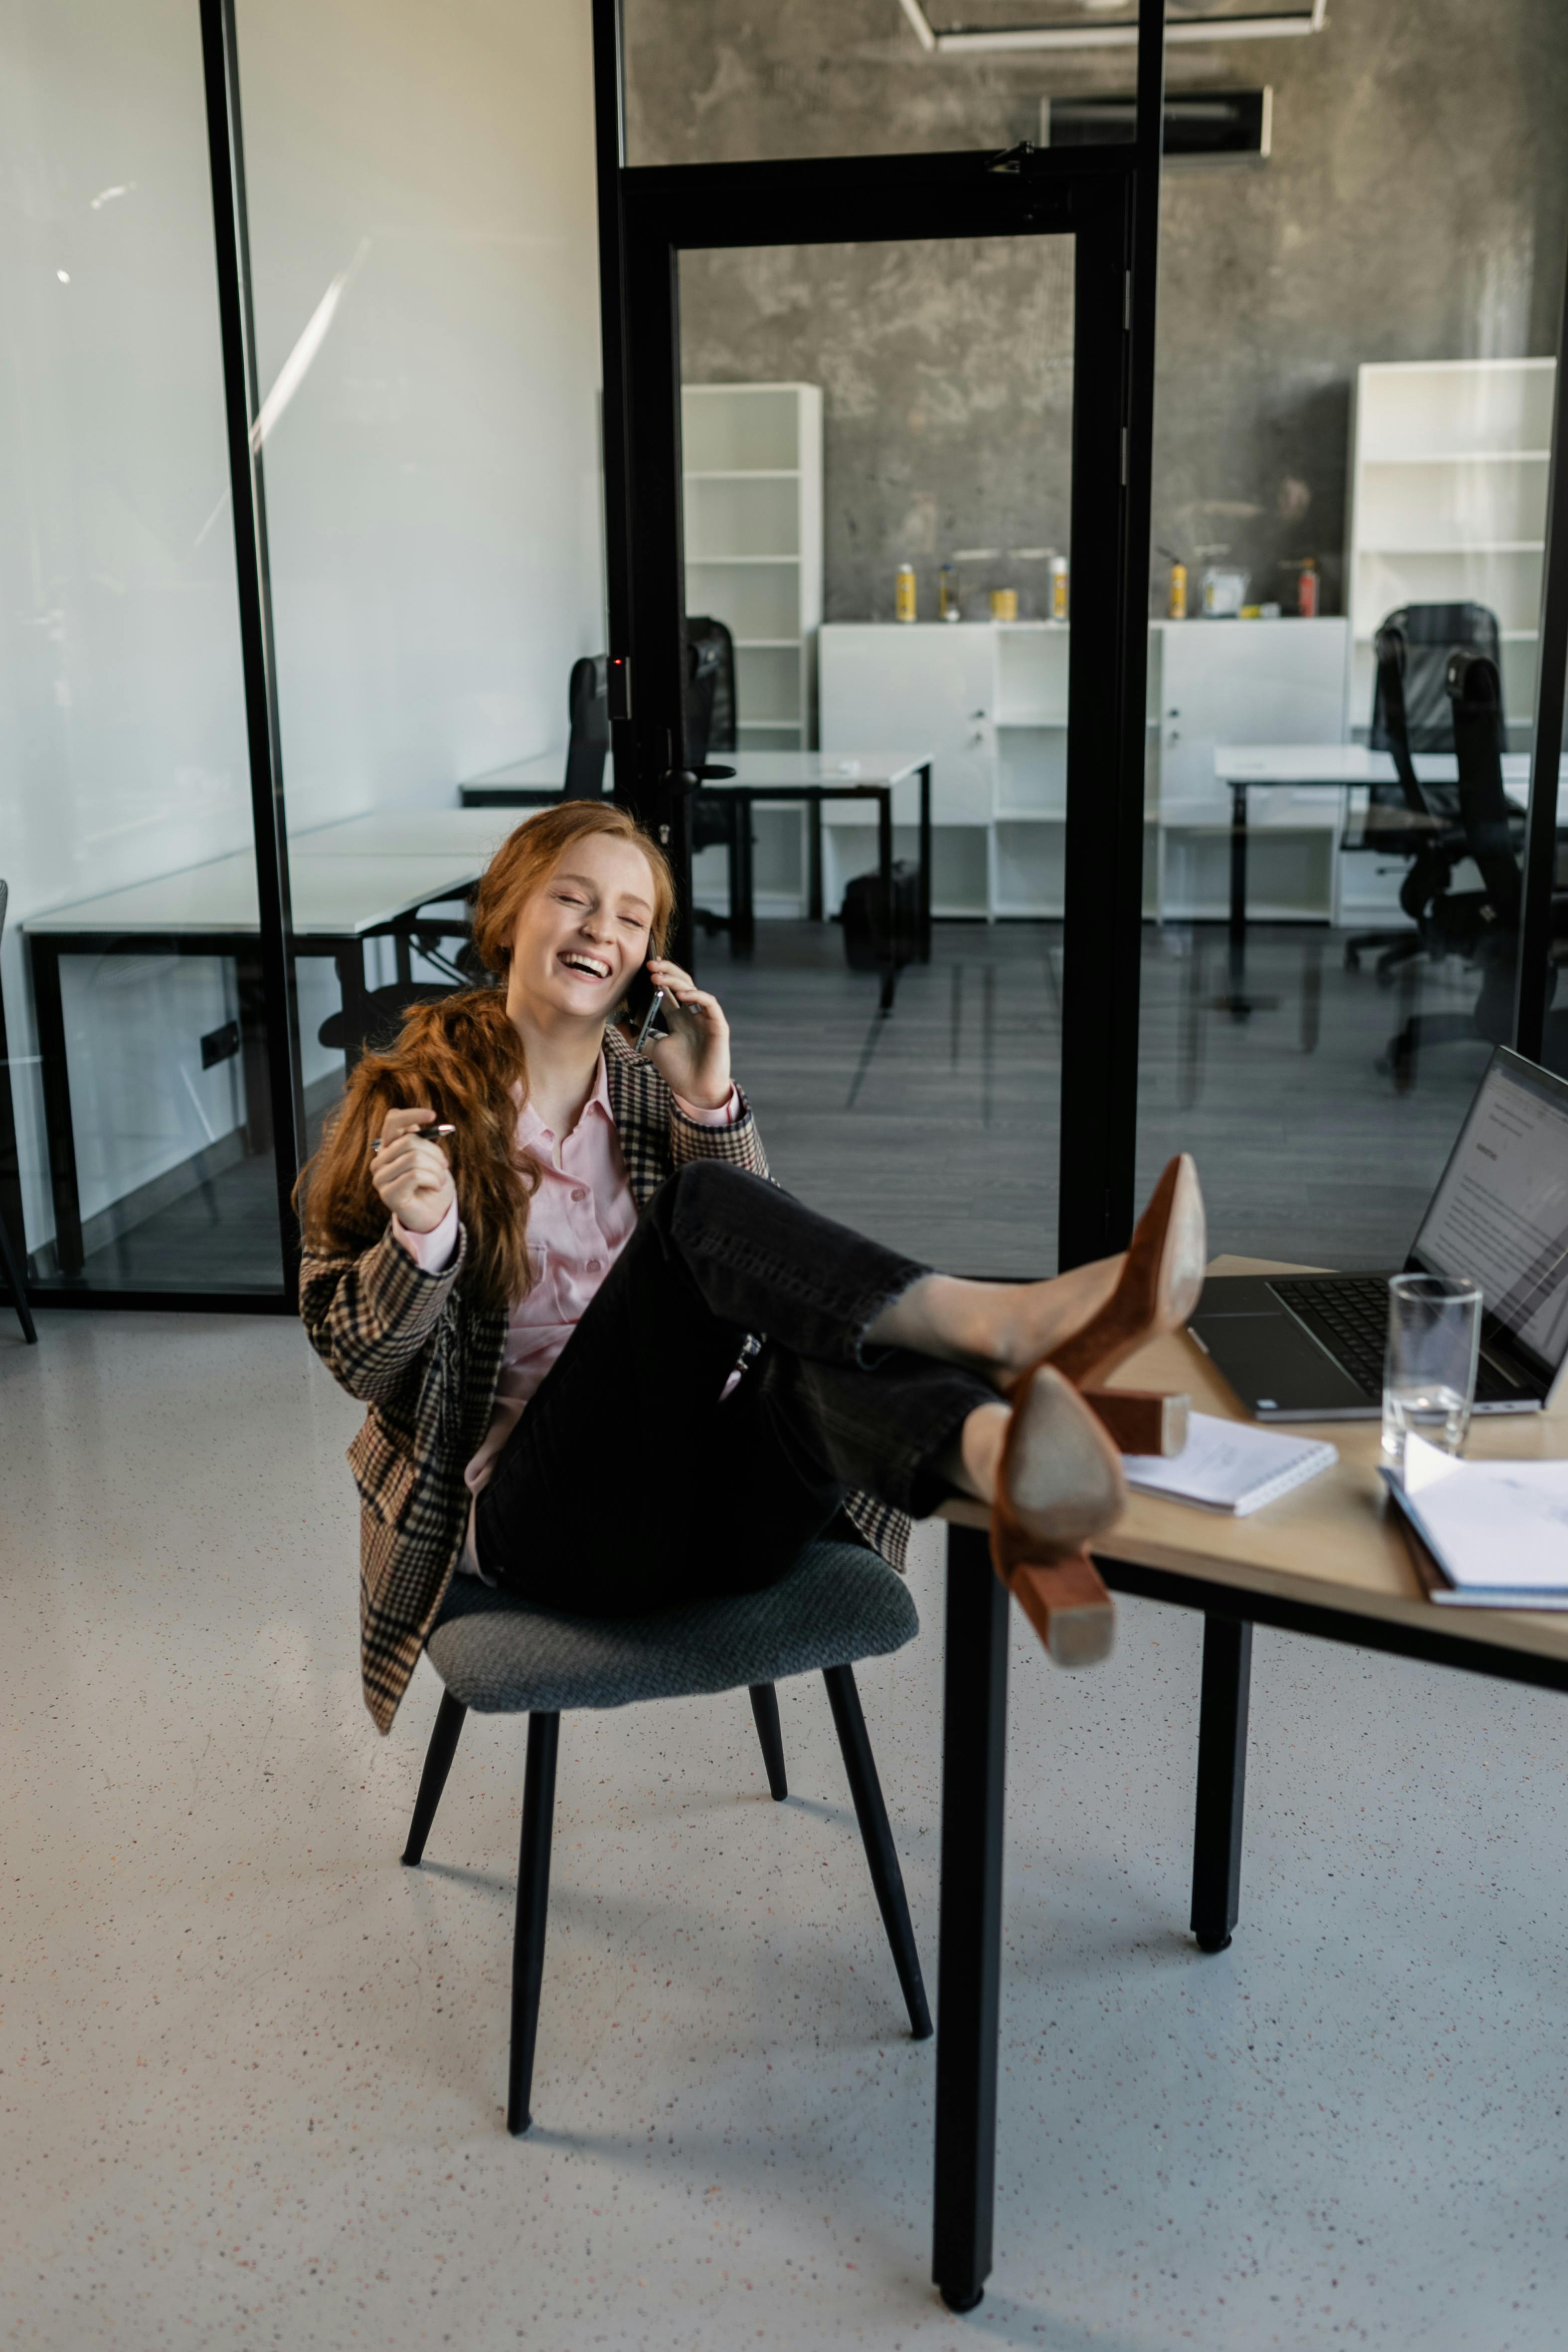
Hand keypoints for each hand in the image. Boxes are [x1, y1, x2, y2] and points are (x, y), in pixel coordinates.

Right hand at [370, 1107, 455, 1233]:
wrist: (434, 1214)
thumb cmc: (432, 1183)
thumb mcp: (430, 1157)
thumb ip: (423, 1139)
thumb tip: (427, 1118)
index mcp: (389, 1147)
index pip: (393, 1121)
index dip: (412, 1114)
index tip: (432, 1115)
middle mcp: (380, 1161)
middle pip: (409, 1141)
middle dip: (435, 1153)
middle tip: (444, 1166)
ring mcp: (381, 1178)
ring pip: (414, 1158)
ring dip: (436, 1170)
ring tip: (440, 1180)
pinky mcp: (388, 1194)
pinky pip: (415, 1175)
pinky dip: (433, 1180)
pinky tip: (435, 1187)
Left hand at [636, 957, 731, 1108]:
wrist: (696, 1091)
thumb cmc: (678, 1071)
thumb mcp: (652, 1050)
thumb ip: (637, 1036)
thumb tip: (617, 1024)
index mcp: (679, 1017)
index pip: (669, 990)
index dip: (659, 976)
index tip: (644, 965)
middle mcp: (692, 1014)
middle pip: (681, 984)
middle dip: (666, 971)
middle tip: (649, 963)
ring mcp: (706, 1018)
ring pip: (694, 989)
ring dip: (676, 980)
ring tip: (658, 975)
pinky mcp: (718, 1025)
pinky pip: (710, 1004)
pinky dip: (697, 996)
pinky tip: (682, 995)